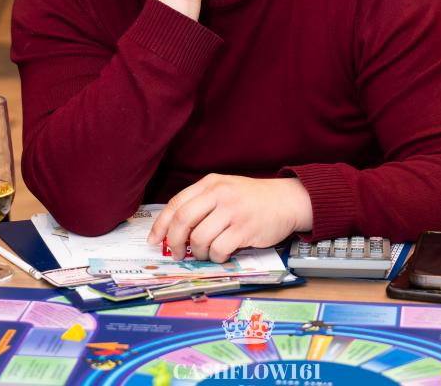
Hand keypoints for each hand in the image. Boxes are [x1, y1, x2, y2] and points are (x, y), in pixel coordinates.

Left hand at [148, 174, 312, 262]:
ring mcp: (232, 210)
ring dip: (199, 252)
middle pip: (182, 220)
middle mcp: (219, 194)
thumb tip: (174, 230)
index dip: (160, 224)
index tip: (153, 240)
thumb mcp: (225, 190)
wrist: (287, 200)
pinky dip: (217, 257)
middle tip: (177, 253)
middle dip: (174, 242)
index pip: (176, 203)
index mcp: (210, 183)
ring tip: (207, 252)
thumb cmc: (253, 199)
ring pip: (200, 238)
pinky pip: (219, 249)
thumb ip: (202, 203)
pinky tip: (224, 253)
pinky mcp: (244, 228)